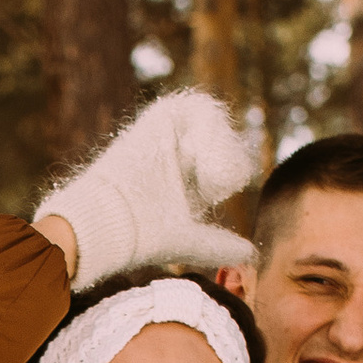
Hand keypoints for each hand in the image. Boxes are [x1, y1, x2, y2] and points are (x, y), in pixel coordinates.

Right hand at [36, 86, 260, 286]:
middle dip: (226, 157)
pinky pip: (199, 106)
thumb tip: (251, 255)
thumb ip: (219, 245)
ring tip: (204, 166)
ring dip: (218, 142)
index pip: (227, 162)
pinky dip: (208, 126)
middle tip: (214, 180)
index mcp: (185, 180)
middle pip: (224, 139)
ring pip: (215, 121)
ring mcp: (168, 135)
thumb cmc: (143, 238)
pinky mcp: (160, 119)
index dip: (232, 172)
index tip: (219, 191)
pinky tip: (194, 150)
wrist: (111, 221)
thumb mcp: (189, 241)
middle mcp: (178, 154)